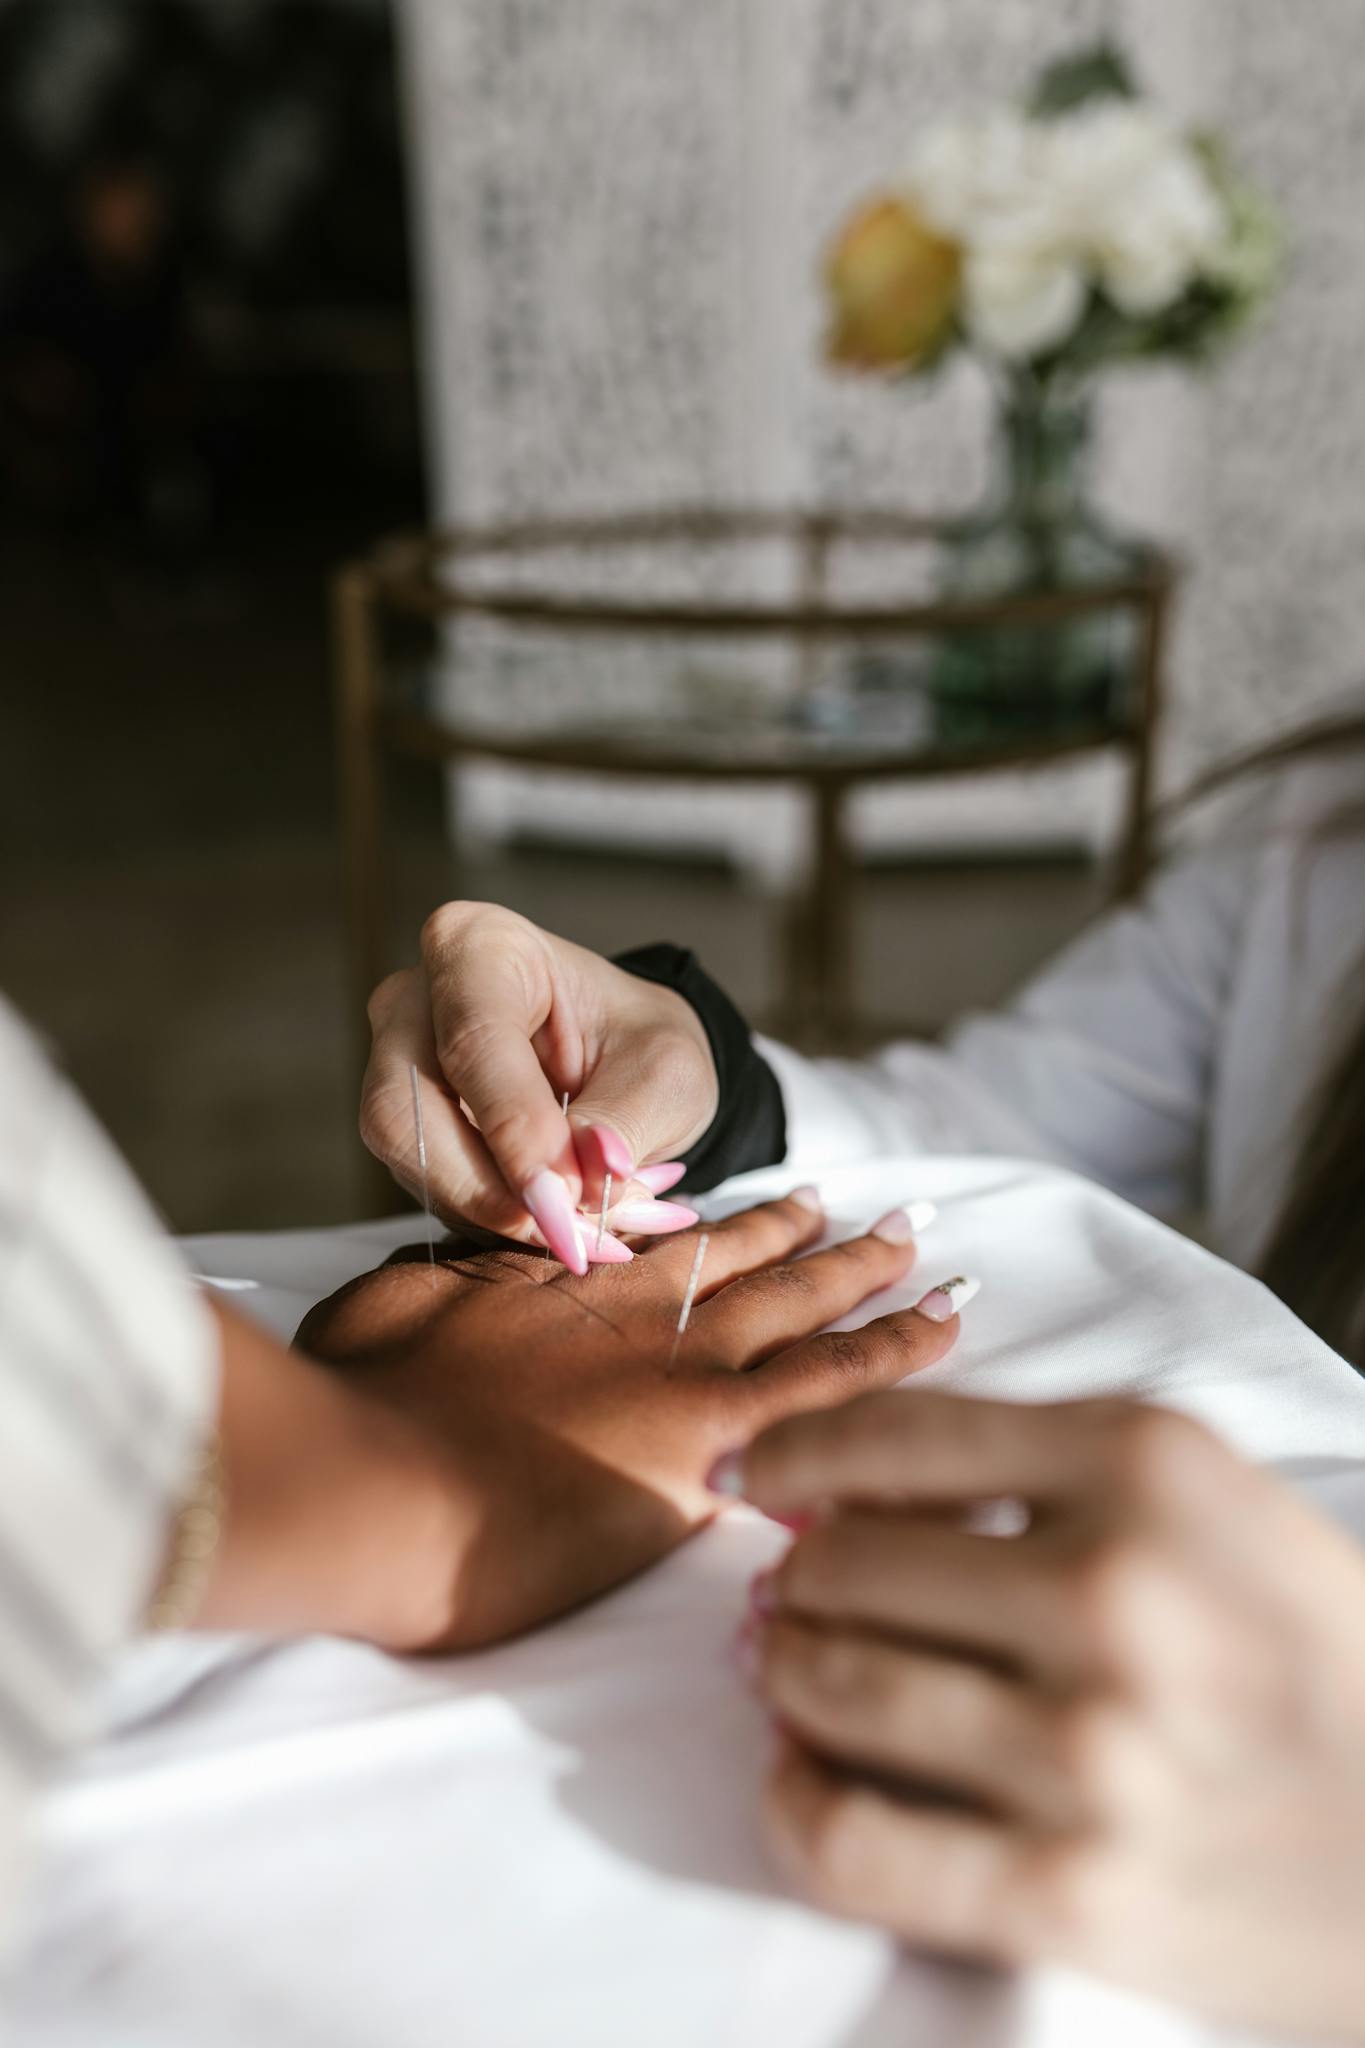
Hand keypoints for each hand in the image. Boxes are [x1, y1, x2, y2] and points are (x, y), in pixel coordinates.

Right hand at [296, 1194, 958, 1650]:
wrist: (380, 1482)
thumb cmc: (362, 1408)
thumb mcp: (391, 1317)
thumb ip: (442, 1298)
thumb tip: (442, 1287)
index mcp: (568, 1289)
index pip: (674, 1254)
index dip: (734, 1233)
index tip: (780, 1211)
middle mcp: (643, 1319)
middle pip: (756, 1270)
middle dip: (822, 1245)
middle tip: (884, 1217)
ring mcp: (689, 1372)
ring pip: (812, 1312)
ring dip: (876, 1280)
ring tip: (930, 1255)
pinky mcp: (723, 1441)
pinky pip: (844, 1387)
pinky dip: (902, 1353)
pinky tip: (949, 1329)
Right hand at [360, 904, 719, 1251]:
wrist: (627, 1062)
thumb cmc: (643, 1043)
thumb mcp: (668, 1073)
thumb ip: (625, 1123)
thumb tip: (583, 1182)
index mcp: (479, 947)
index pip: (473, 1042)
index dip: (515, 1128)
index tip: (568, 1196)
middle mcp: (414, 1002)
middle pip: (407, 1110)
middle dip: (492, 1188)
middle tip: (575, 1236)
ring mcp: (398, 1066)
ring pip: (411, 1161)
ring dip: (499, 1214)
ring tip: (586, 1234)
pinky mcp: (405, 1128)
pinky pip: (429, 1189)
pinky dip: (498, 1222)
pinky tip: (560, 1226)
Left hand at [728, 1391, 1364, 2036]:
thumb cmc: (1314, 1657)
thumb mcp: (1214, 1502)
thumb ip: (1047, 1472)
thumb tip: (838, 1492)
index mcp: (1149, 1461)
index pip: (893, 1431)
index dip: (792, 1451)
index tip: (756, 1472)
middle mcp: (1111, 1586)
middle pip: (843, 1559)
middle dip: (798, 1578)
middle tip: (801, 1597)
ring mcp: (1089, 1745)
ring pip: (827, 1683)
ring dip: (786, 1676)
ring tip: (798, 1675)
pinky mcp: (1072, 1891)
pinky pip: (851, 1837)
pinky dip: (796, 1803)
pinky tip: (804, 1778)